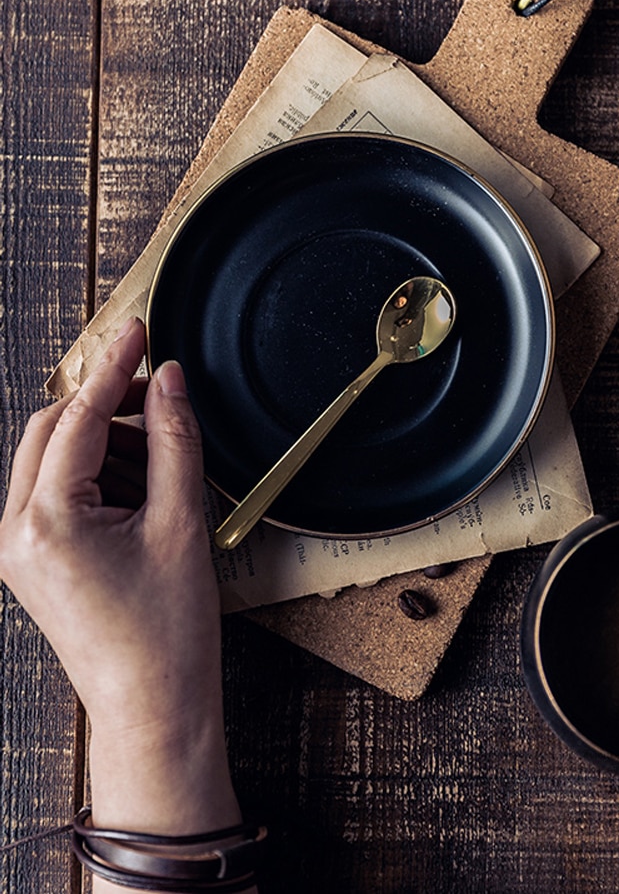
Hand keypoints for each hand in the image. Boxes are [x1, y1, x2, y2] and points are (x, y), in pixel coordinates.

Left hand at [0, 317, 240, 847]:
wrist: (154, 707)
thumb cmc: (167, 634)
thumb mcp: (181, 524)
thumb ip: (174, 442)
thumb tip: (170, 383)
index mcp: (46, 521)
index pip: (77, 417)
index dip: (112, 368)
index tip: (138, 331)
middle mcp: (17, 532)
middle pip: (53, 431)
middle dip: (106, 406)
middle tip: (159, 396)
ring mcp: (22, 550)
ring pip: (55, 461)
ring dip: (107, 445)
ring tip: (162, 465)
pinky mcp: (39, 562)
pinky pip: (59, 493)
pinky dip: (101, 477)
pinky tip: (145, 493)